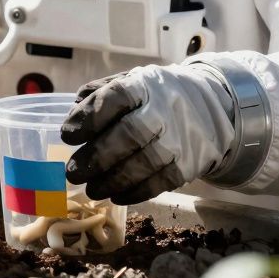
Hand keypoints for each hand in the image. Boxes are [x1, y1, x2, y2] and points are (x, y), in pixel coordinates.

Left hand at [60, 64, 236, 204]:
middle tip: (73, 173)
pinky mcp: (190, 163)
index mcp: (144, 86)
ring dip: (113, 181)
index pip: (116, 97)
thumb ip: (100, 93)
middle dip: (97, 157)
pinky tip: (116, 195)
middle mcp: (164, 111)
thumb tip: (73, 113)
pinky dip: (135, 192)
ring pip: (144, 164)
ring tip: (91, 189)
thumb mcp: (131, 82)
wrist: (211, 106)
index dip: (89, 116)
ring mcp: (180, 138)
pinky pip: (160, 183)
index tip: (67, 135)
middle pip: (129, 135)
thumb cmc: (156, 96)